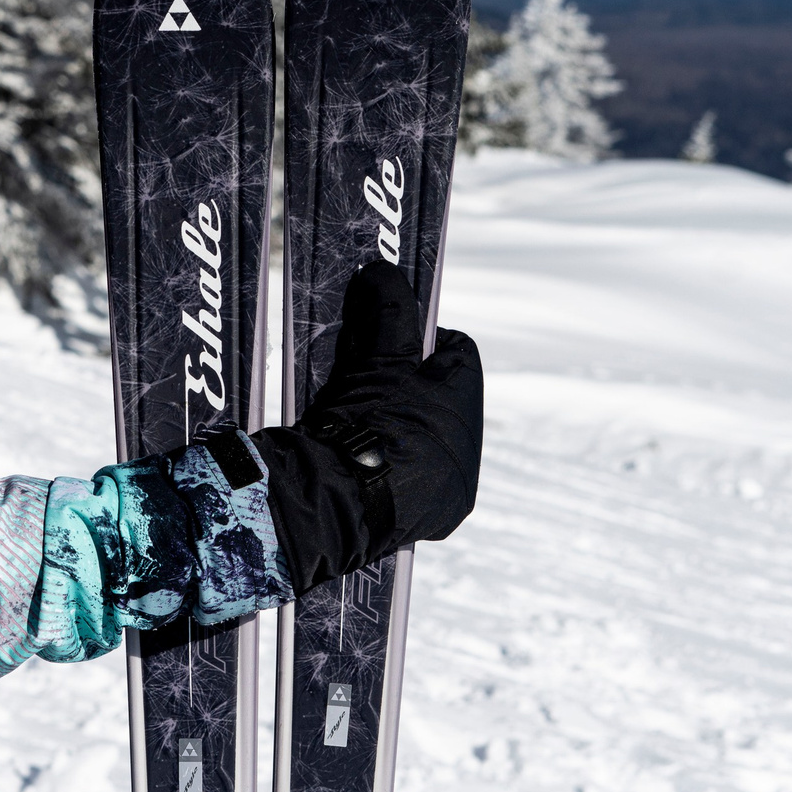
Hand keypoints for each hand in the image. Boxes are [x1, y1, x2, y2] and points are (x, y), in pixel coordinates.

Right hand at [248, 260, 484, 592]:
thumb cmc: (362, 428)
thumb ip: (389, 312)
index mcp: (465, 417)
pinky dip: (380, 453)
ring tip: (353, 408)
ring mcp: (439, 499)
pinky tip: (352, 447)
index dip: (422, 336)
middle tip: (365, 369)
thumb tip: (385, 268)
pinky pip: (401, 472)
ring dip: (390, 415)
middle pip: (436, 395)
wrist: (327, 510)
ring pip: (418, 435)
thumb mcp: (376, 361)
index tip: (389, 334)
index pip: (458, 354)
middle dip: (402, 376)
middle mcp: (463, 462)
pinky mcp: (409, 524)